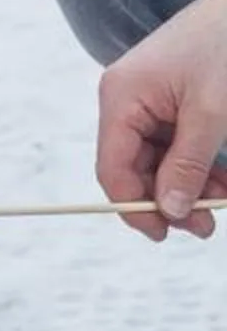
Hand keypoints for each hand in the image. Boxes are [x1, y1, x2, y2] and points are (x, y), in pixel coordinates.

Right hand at [95, 0, 226, 240]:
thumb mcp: (212, 112)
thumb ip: (187, 164)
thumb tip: (171, 210)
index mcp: (121, 98)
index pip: (114, 169)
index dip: (136, 207)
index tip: (167, 233)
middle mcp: (126, 99)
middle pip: (136, 168)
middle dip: (172, 198)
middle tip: (207, 225)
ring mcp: (148, 98)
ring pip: (160, 159)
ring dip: (191, 184)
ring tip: (224, 200)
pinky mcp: (170, 97)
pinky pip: (176, 142)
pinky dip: (198, 162)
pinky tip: (221, 179)